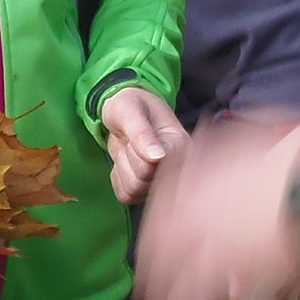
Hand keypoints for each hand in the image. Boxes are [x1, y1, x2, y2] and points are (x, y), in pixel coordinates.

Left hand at [98, 86, 186, 205]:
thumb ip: (142, 133)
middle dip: (128, 158)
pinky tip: (126, 161)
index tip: (138, 132)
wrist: (124, 112)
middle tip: (131, 140)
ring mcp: (162, 182)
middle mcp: (178, 168)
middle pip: (142, 180)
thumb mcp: (130, 109)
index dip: (137, 150)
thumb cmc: (131, 105)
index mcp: (181, 146)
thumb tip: (158, 158)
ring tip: (130, 149)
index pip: (154, 165)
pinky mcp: (146, 191)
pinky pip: (125, 195)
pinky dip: (118, 177)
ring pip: (133, 190)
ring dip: (122, 168)